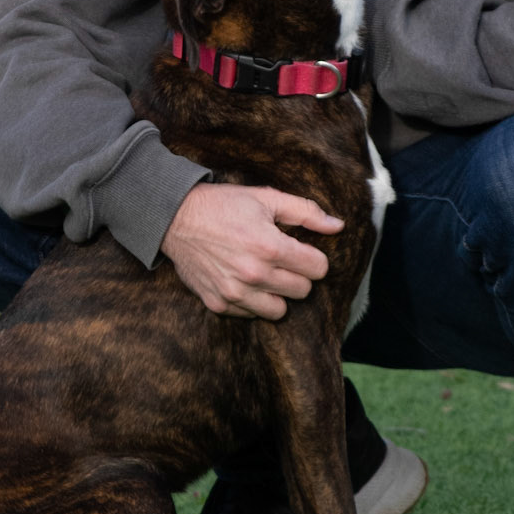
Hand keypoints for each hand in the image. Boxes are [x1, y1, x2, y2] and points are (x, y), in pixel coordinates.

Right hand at [162, 182, 342, 318]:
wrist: (175, 218)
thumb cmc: (223, 205)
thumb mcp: (266, 198)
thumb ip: (306, 212)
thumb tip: (338, 226)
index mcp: (271, 246)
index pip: (318, 269)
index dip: (313, 258)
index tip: (301, 251)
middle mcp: (254, 274)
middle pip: (303, 291)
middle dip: (297, 275)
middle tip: (282, 261)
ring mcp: (235, 293)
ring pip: (280, 310)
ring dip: (278, 293)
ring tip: (265, 274)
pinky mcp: (218, 304)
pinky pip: (251, 314)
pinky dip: (252, 301)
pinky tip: (243, 281)